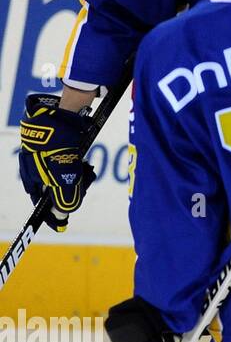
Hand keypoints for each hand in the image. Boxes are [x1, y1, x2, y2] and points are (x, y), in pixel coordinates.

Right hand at [18, 93, 97, 230]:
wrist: (60, 116)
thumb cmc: (58, 147)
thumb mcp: (63, 175)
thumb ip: (65, 195)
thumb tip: (64, 213)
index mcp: (31, 178)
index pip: (41, 202)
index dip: (52, 214)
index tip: (61, 225)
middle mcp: (34, 168)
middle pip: (55, 189)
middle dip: (71, 191)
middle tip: (83, 186)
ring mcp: (44, 156)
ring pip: (64, 175)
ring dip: (77, 177)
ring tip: (87, 172)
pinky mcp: (56, 146)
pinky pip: (68, 162)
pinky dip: (78, 165)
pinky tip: (85, 162)